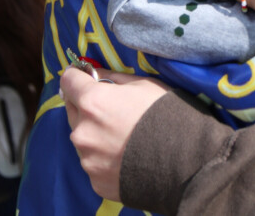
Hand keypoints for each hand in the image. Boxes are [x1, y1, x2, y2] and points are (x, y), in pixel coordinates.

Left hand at [61, 68, 169, 200]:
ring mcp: (87, 159)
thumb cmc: (167, 114)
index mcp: (93, 101)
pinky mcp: (95, 181)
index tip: (85, 78)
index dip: (78, 76)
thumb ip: (113, 77)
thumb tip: (95, 73)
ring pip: (83, 139)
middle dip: (87, 107)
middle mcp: (82, 131)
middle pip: (73, 110)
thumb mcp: (144, 84)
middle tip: (113, 110)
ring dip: (96, 135)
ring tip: (125, 138)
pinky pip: (94, 163)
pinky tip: (127, 157)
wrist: (185, 160)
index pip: (69, 80)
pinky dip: (105, 158)